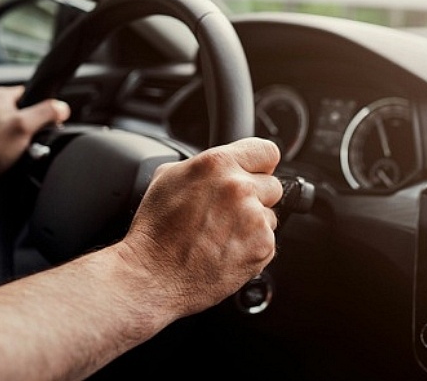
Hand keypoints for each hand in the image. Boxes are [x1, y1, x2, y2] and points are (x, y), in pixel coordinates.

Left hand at [0, 85, 69, 188]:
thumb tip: (62, 107)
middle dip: (36, 127)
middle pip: (29, 112)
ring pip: (22, 127)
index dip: (44, 108)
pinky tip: (15, 154)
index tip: (45, 122)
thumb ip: (46, 113)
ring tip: (21, 148)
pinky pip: (13, 139)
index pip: (33, 94)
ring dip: (27, 139)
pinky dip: (17, 147)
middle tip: (31, 138)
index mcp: (1, 95)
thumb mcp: (25, 126)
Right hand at [119, 137, 282, 317]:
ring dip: (253, 224)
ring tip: (221, 235)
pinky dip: (252, 247)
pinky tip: (225, 250)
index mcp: (218, 164)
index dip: (260, 165)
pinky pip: (267, 241)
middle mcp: (239, 187)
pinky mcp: (262, 247)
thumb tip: (222, 165)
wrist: (154, 275)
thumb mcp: (167, 177)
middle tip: (227, 212)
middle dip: (256, 197)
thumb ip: (203, 164)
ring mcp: (254, 218)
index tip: (254, 174)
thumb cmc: (156, 230)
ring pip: (270, 216)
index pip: (266, 151)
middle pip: (272, 186)